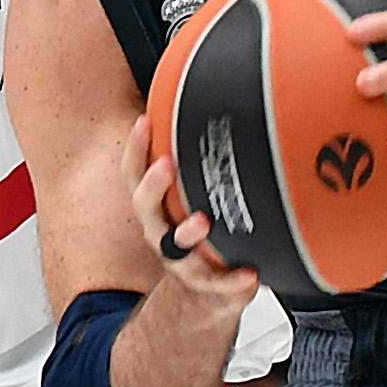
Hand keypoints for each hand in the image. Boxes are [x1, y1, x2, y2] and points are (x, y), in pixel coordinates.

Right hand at [124, 115, 262, 310]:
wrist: (203, 291)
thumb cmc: (199, 229)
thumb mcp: (195, 192)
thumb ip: (204, 156)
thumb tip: (225, 95)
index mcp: (157, 204)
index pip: (136, 172)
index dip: (137, 146)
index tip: (144, 121)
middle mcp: (162, 230)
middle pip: (145, 207)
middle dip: (153, 184)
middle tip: (165, 164)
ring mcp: (181, 259)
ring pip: (175, 248)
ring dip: (186, 234)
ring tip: (200, 222)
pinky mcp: (206, 285)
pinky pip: (217, 285)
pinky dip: (233, 281)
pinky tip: (250, 274)